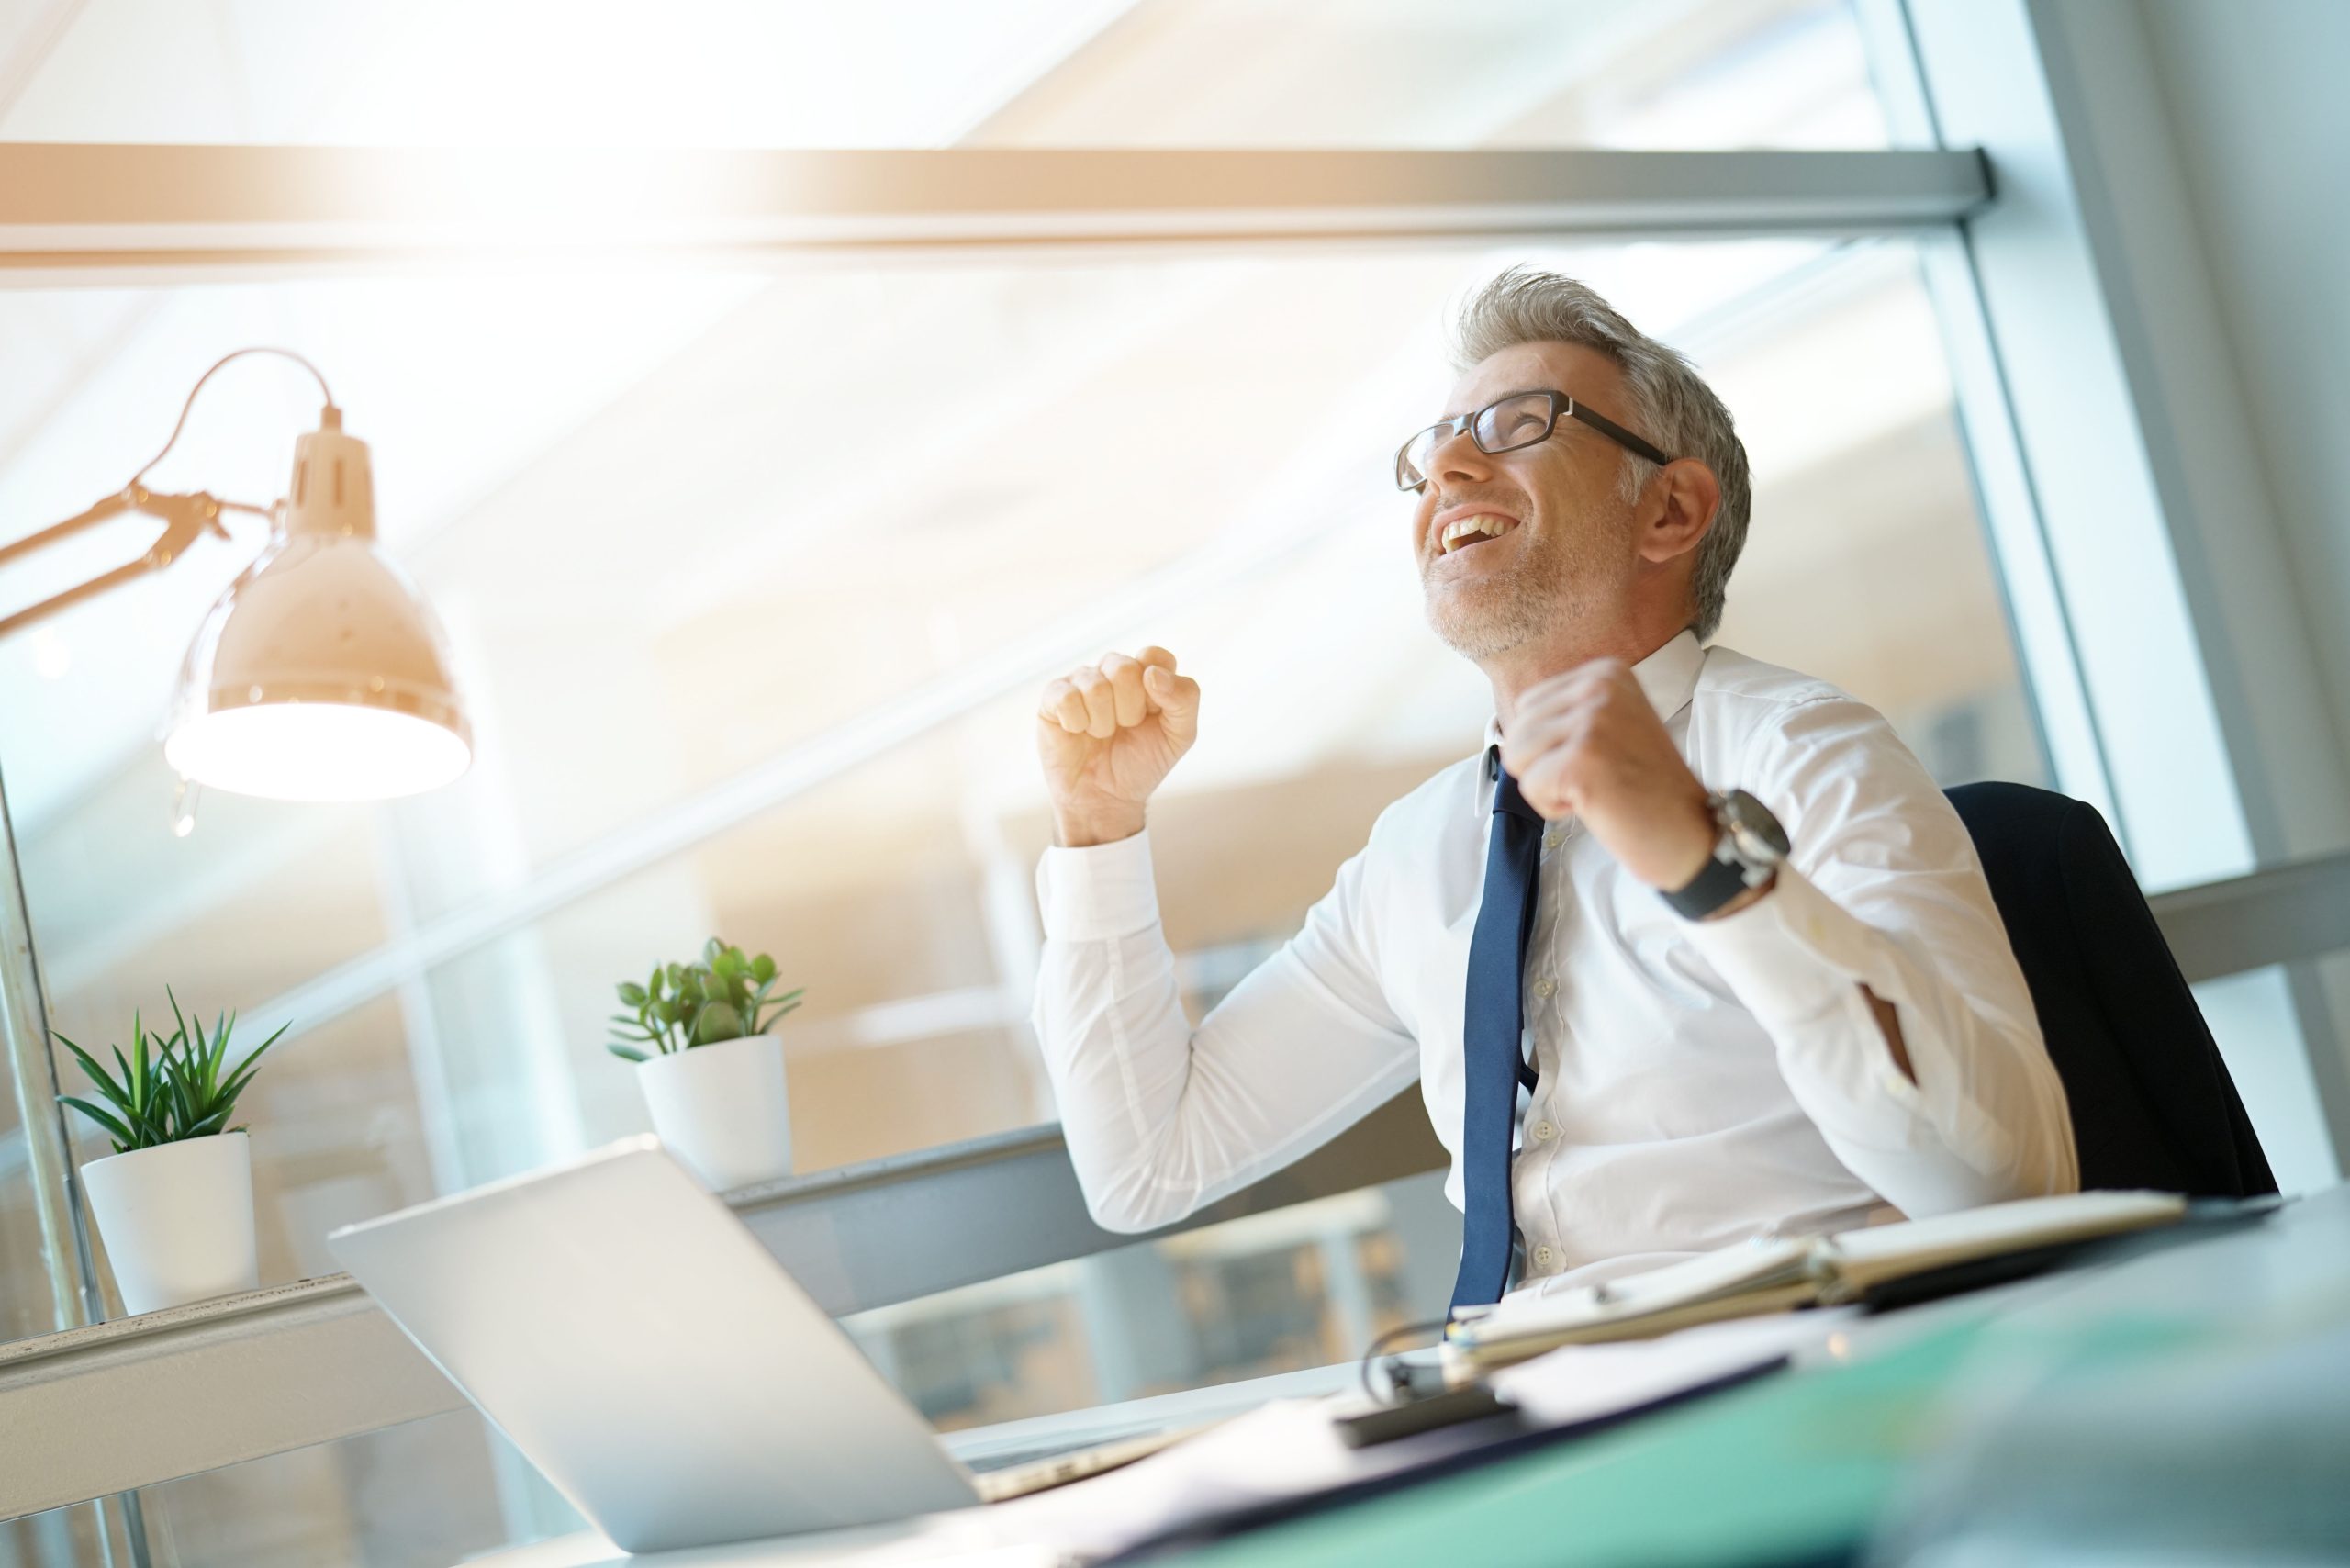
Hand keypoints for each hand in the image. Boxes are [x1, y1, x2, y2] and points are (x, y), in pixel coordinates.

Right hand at [1036, 647, 1201, 846]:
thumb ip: (1184, 698)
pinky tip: (1078, 733)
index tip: (1153, 713)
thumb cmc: (1142, 763)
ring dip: (1103, 723)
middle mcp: (1113, 670)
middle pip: (1124, 668)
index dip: (1157, 688)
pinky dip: (1078, 725)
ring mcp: (1082, 681)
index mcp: (1146, 673)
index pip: (1155, 656)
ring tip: (1102, 734)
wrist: (1105, 798)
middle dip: (1130, 710)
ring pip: (1095, 686)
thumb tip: (1151, 673)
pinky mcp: (1053, 697)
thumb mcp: (1180, 735)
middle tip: (1126, 728)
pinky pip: (1066, 698)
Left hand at [1499, 658, 1715, 890]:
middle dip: (1544, 766)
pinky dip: (1553, 807)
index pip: (1529, 705)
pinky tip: (1594, 804)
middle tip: (1598, 778)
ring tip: (1594, 788)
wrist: (1687, 832)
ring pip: (1516, 757)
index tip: (1598, 758)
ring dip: (1547, 786)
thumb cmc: (1643, 787)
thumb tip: (1508, 728)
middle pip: (1518, 730)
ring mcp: (1593, 720)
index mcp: (1606, 671)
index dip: (1550, 745)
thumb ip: (1566, 713)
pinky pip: (1530, 787)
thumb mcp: (1610, 725)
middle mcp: (1600, 686)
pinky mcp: (1583, 758)